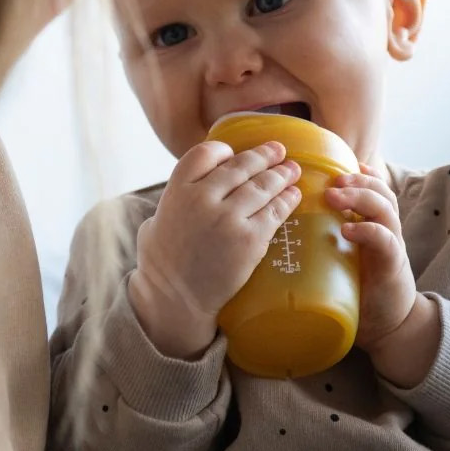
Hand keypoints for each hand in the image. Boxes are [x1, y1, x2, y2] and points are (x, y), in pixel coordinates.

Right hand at [128, 141, 301, 358]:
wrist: (175, 299)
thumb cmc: (162, 263)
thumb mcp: (155, 221)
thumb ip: (175, 201)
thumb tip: (192, 190)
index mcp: (177, 190)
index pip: (205, 153)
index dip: (223, 151)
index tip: (234, 153)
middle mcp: (203, 199)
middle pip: (241, 166)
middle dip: (264, 156)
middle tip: (279, 151)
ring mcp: (228, 218)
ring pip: (262, 186)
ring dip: (281, 175)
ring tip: (292, 170)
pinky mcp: (250, 240)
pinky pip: (274, 212)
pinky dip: (287, 201)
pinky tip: (294, 195)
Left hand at [327, 164, 438, 385]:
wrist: (388, 326)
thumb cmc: (357, 290)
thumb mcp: (338, 258)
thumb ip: (320, 240)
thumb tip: (275, 230)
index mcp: (371, 224)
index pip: (371, 187)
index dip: (358, 172)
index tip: (333, 162)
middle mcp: (385, 229)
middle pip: (379, 190)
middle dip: (356, 179)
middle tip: (331, 178)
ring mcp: (391, 245)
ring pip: (384, 208)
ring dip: (360, 197)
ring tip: (335, 195)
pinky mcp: (392, 266)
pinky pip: (386, 241)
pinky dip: (368, 231)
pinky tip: (348, 229)